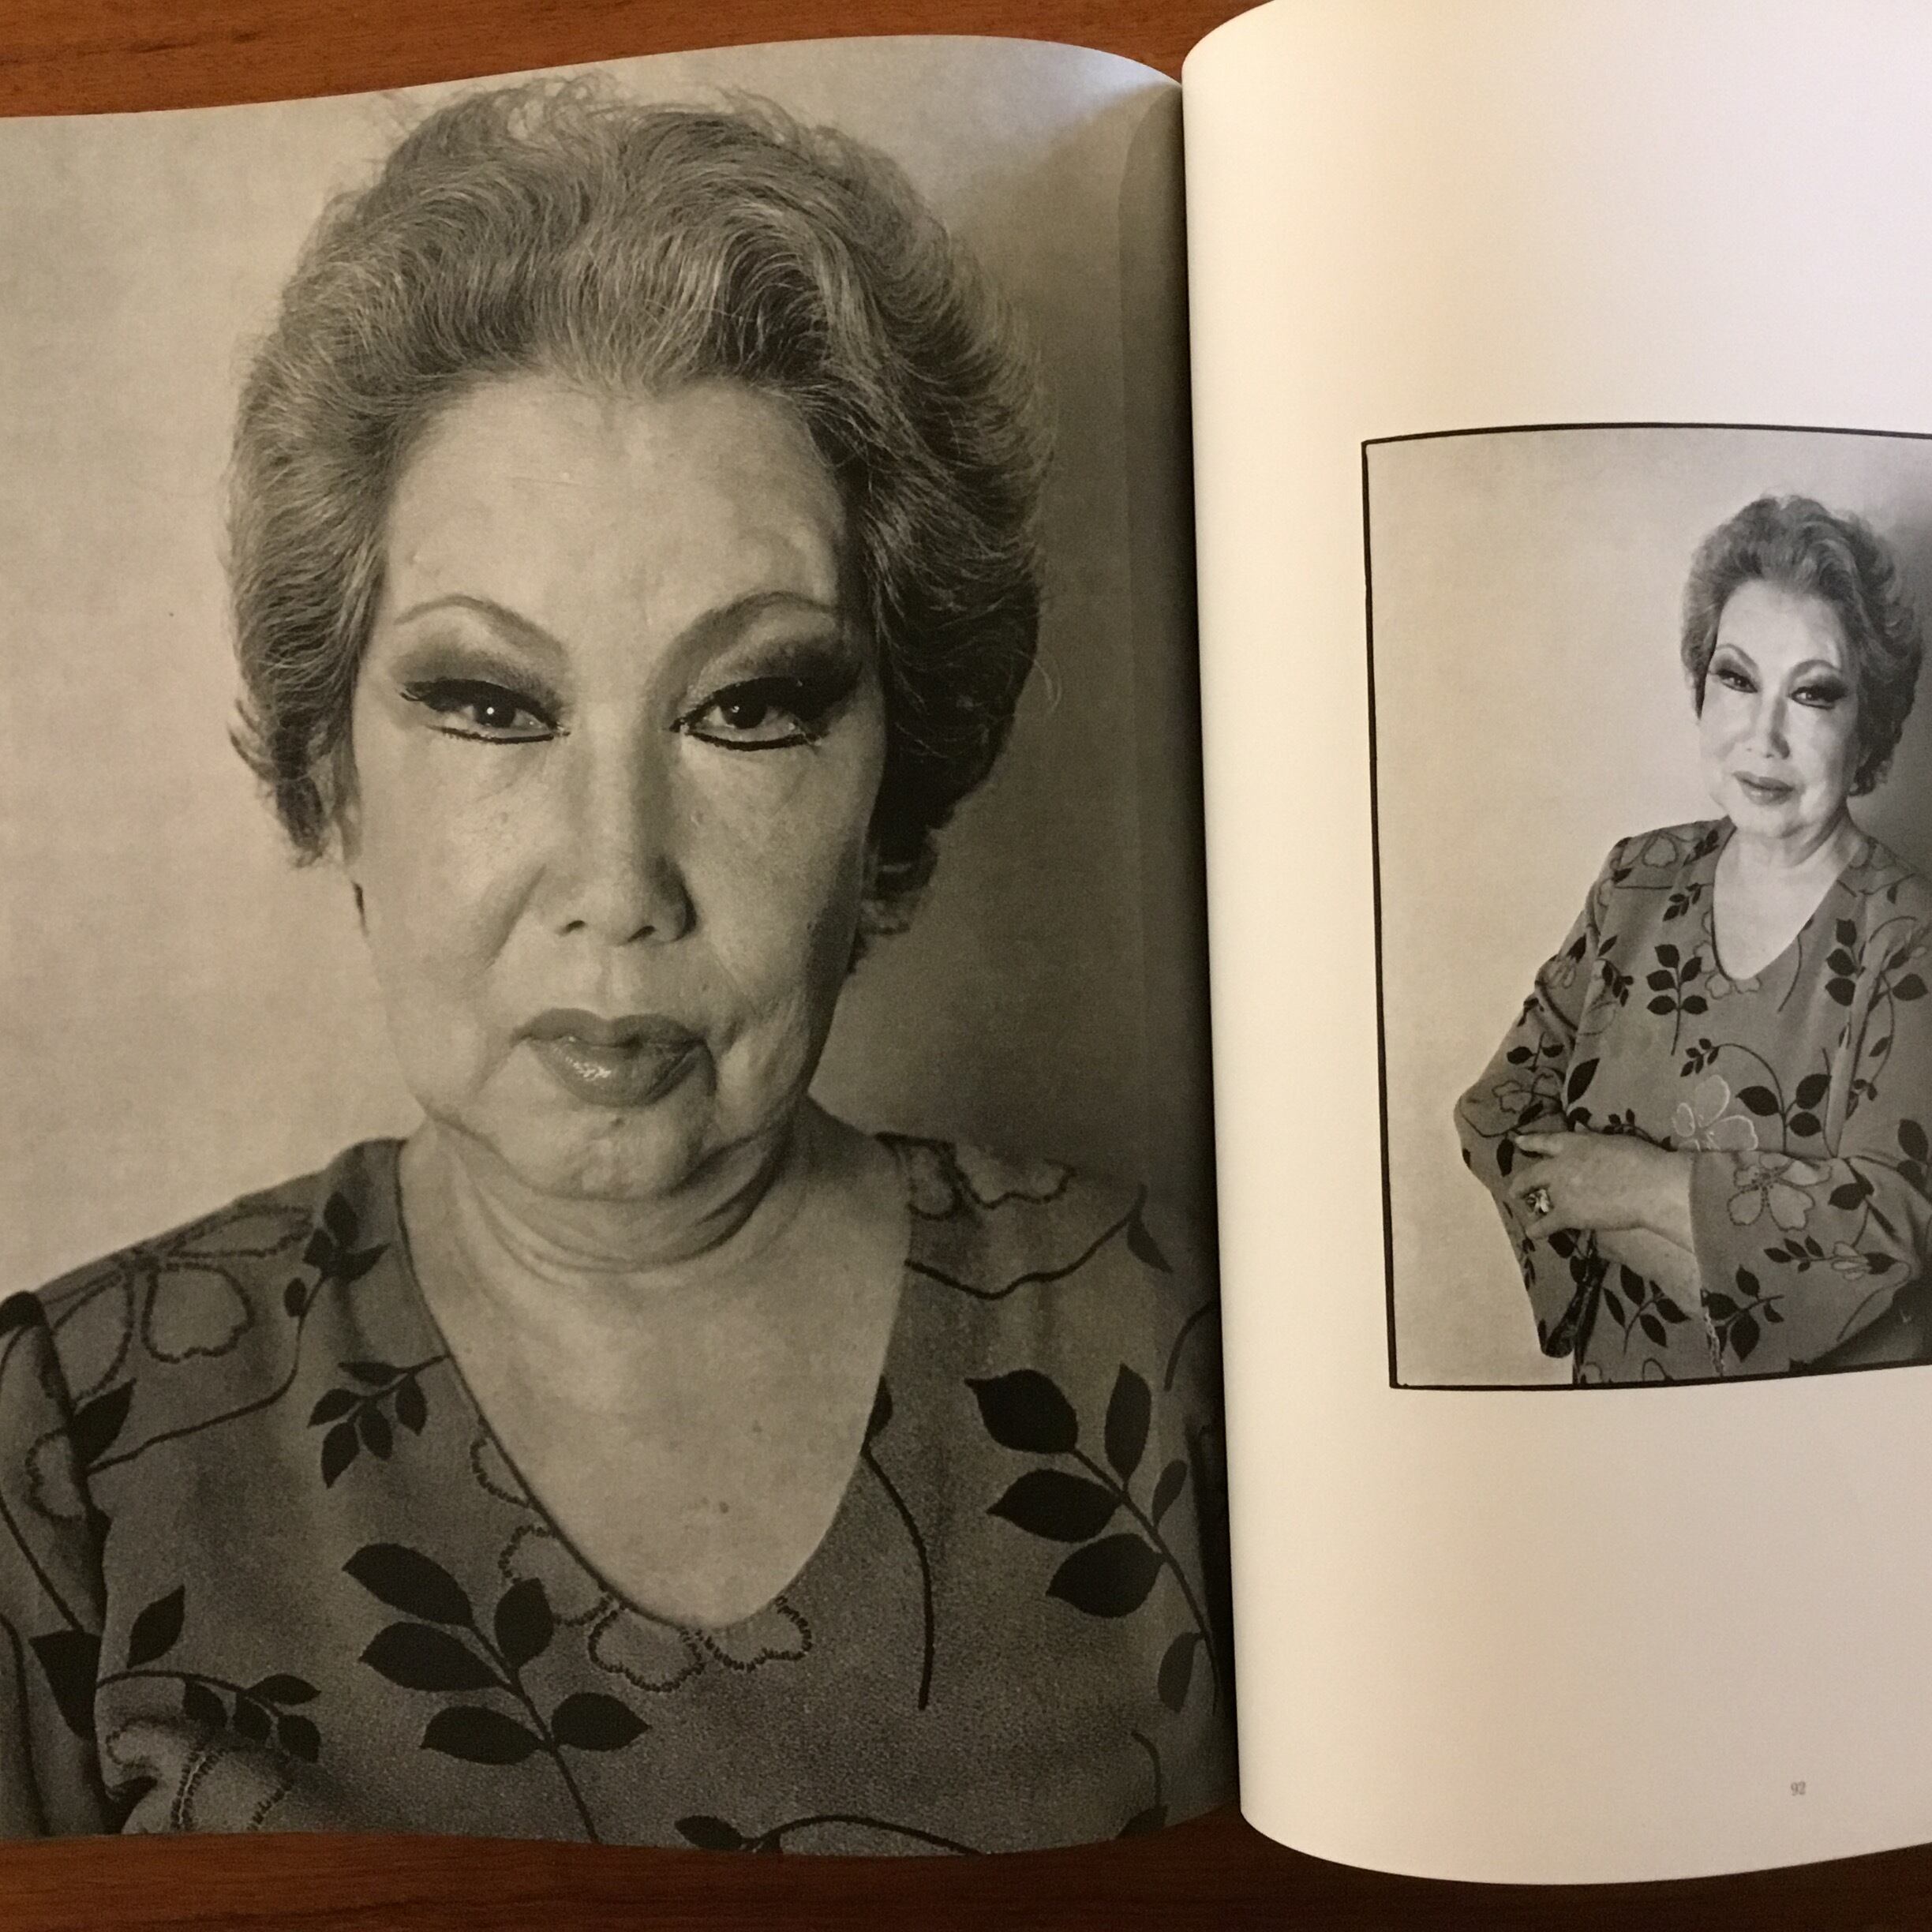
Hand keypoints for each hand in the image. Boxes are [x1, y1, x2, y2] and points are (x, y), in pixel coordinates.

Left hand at [1508, 1131, 1693, 1243]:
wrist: (1648, 1186)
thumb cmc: (1640, 1159)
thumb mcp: (1611, 1141)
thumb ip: (1593, 1145)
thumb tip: (1587, 1143)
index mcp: (1574, 1144)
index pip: (1547, 1141)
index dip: (1531, 1142)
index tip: (1519, 1142)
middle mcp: (1560, 1166)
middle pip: (1533, 1174)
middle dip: (1522, 1182)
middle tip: (1514, 1189)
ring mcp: (1561, 1191)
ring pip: (1538, 1200)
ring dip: (1532, 1206)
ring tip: (1527, 1212)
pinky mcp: (1567, 1214)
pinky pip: (1547, 1224)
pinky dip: (1538, 1229)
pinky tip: (1531, 1234)